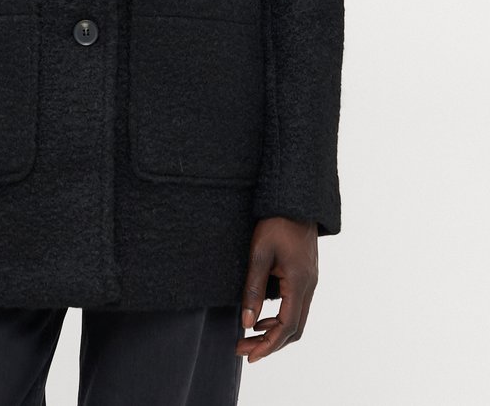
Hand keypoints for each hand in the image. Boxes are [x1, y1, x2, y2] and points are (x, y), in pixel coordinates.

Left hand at [236, 216, 317, 362]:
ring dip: (274, 333)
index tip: (248, 355)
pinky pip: (296, 306)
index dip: (267, 345)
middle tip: (243, 349)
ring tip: (249, 336)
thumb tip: (247, 322)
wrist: (295, 199)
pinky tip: (262, 318)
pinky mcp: (306, 276)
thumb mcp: (259, 253)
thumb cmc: (276, 222)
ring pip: (297, 319)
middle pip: (294, 329)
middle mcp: (309, 286)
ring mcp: (310, 281)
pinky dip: (280, 319)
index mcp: (299, 282)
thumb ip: (253, 288)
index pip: (286, 327)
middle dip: (269, 344)